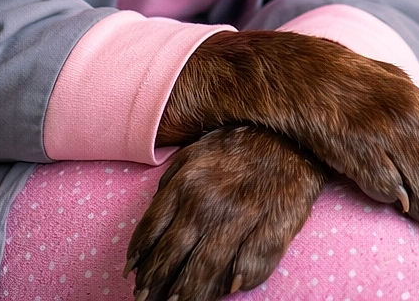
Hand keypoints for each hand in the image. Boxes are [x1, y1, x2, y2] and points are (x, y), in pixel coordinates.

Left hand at [127, 125, 326, 300]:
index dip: (139, 256)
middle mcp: (207, 202)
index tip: (131, 272)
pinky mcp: (270, 227)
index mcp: (185, 182)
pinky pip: (250, 264)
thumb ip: (170, 183)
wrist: (287, 134)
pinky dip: (237, 280)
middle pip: (173, 253)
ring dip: (188, 292)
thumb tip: (154, 220)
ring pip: (205, 267)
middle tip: (144, 299)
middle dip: (155, 281)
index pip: (152, 229)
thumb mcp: (194, 152)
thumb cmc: (237, 146)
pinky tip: (227, 291)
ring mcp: (239, 218)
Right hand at [159, 31, 418, 229]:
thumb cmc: (325, 78)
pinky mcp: (358, 147)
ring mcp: (382, 128)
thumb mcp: (373, 81)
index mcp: (408, 92)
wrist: (285, 71)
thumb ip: (400, 105)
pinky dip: (395, 198)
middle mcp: (404, 109)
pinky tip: (396, 205)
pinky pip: (388, 185)